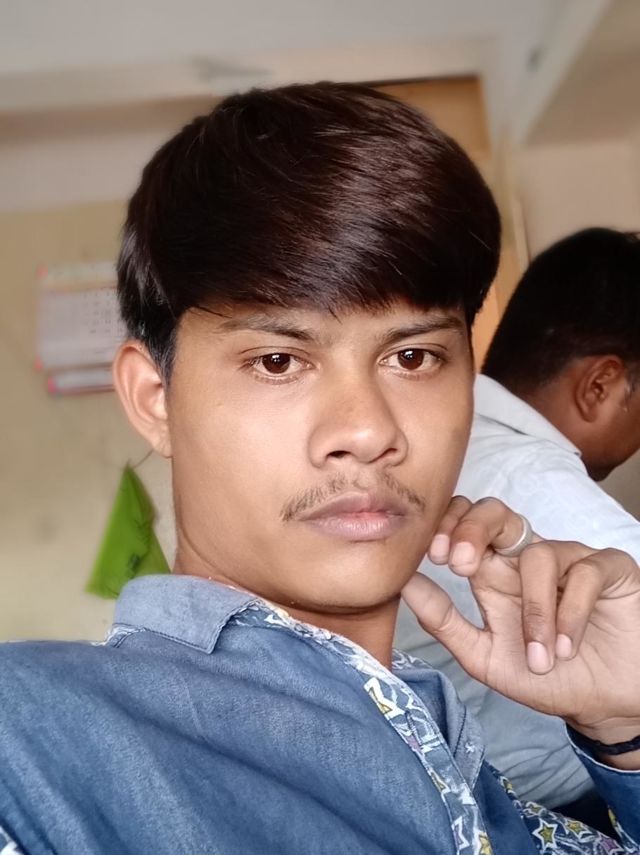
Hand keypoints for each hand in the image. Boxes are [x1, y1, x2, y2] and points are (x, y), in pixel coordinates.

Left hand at [402, 496, 639, 756]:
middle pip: (496, 512)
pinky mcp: (610, 569)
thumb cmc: (547, 678)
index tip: (433, 556)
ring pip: (539, 554)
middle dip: (473, 529)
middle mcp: (528, 560)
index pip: (465, 525)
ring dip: (535, 611)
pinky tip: (567, 648)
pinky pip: (584, 572)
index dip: (447, 526)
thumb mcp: (485, 656)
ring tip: (540, 656)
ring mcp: (570, 560)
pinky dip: (571, 614)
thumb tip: (402, 583)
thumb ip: (443, 621)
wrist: (605, 706)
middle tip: (459, 565)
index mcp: (495, 573)